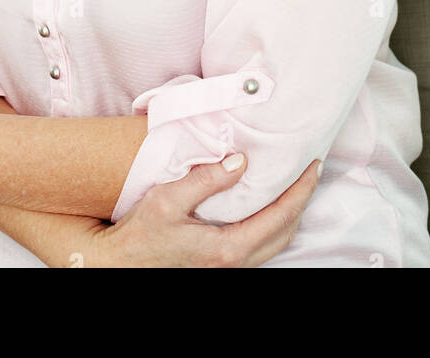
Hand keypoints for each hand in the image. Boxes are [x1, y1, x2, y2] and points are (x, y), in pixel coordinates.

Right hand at [75, 155, 322, 267]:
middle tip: (310, 170)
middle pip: (285, 232)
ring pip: (275, 243)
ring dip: (289, 213)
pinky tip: (266, 205)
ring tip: (293, 184)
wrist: (117, 265)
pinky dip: (272, 223)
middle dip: (302, 200)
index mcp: (227, 248)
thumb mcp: (167, 200)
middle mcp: (234, 263)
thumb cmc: (138, 236)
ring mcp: (228, 268)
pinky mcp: (219, 265)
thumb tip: (241, 161)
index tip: (313, 165)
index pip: (280, 216)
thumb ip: (206, 180)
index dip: (301, 189)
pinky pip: (260, 245)